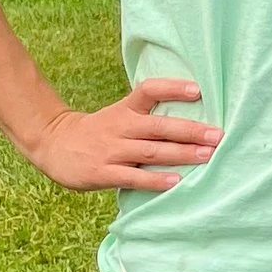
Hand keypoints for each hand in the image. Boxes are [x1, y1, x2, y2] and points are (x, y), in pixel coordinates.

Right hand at [25, 76, 221, 192]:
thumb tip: (191, 118)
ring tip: (208, 156)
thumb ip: (148, 117)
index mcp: (125, 110)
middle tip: (218, 135)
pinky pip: (133, 177)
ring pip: (151, 152)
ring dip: (181, 154)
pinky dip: (155, 180)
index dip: (172, 88)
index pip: (148, 91)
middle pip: (159, 126)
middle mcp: (120, 127)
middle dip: (191, 131)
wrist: (52, 145)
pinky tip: (176, 182)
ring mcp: (111, 150)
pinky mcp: (103, 173)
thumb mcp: (119, 116)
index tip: (198, 89)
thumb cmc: (98, 132)